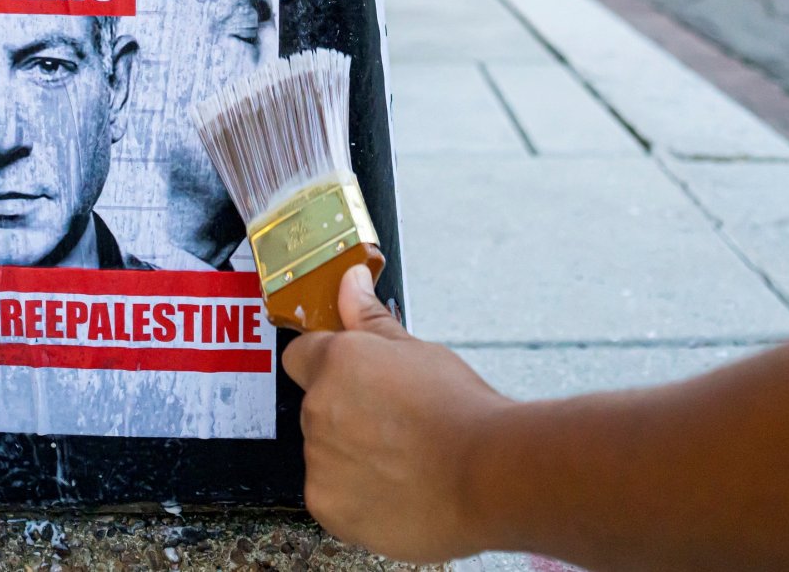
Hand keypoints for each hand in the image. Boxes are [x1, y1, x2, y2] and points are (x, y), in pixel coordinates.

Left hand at [282, 265, 512, 563]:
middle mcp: (317, 409)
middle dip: (346, 414)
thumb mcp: (417, 351)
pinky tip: (396, 491)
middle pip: (317, 408)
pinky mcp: (327, 506)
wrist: (488, 476)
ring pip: (325, 454)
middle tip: (396, 424)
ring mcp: (319, 461)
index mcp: (336, 362)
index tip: (352, 379)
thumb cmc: (461, 411)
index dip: (325, 365)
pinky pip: (331, 496)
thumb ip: (369, 319)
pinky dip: (355, 497)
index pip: (300, 355)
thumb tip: (349, 282)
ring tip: (404, 462)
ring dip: (351, 457)